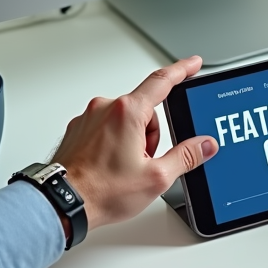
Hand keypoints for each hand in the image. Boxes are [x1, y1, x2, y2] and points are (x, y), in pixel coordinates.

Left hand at [51, 57, 218, 230]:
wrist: (62, 204)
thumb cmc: (101, 190)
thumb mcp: (156, 176)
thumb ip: (186, 156)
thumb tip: (204, 145)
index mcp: (127, 112)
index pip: (162, 81)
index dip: (182, 70)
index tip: (193, 64)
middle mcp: (105, 108)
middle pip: (145, 111)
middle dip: (152, 135)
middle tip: (146, 162)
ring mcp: (88, 119)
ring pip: (126, 121)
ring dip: (133, 141)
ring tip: (125, 169)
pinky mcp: (78, 131)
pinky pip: (107, 129)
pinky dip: (114, 144)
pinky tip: (111, 168)